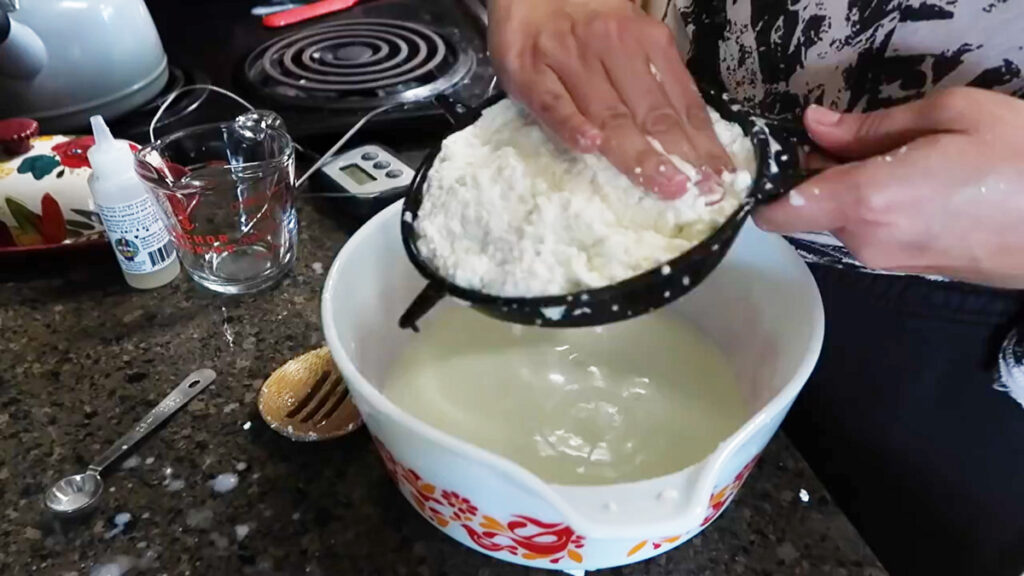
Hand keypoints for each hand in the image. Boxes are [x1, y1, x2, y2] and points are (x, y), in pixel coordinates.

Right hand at [488, 0, 731, 198]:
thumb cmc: (585, 18)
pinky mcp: (528, 71)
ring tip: (661, 182)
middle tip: (695, 190)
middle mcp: (613, 47)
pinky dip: (571, 125)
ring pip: (607, 113)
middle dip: (676, 156)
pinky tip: (590, 145)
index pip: (682, 99)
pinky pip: (553, 102)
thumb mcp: (630, 33)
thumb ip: (654, 75)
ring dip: (636, 152)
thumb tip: (691, 135)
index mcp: (646, 40)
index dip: (702, 142)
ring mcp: (569, 59)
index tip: (718, 178)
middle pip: (650, 111)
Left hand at [755, 87, 1023, 288]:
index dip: (767, 184)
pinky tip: (920, 185)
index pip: (777, 210)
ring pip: (842, 221)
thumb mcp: (952, 115)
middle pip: (809, 209)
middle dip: (820, 175)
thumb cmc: (1022, 158)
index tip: (778, 154)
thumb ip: (871, 127)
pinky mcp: (911, 271)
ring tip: (905, 157)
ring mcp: (888, 262)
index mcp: (866, 200)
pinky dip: (877, 210)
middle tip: (856, 138)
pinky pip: (872, 235)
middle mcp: (866, 240)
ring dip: (853, 192)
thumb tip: (815, 125)